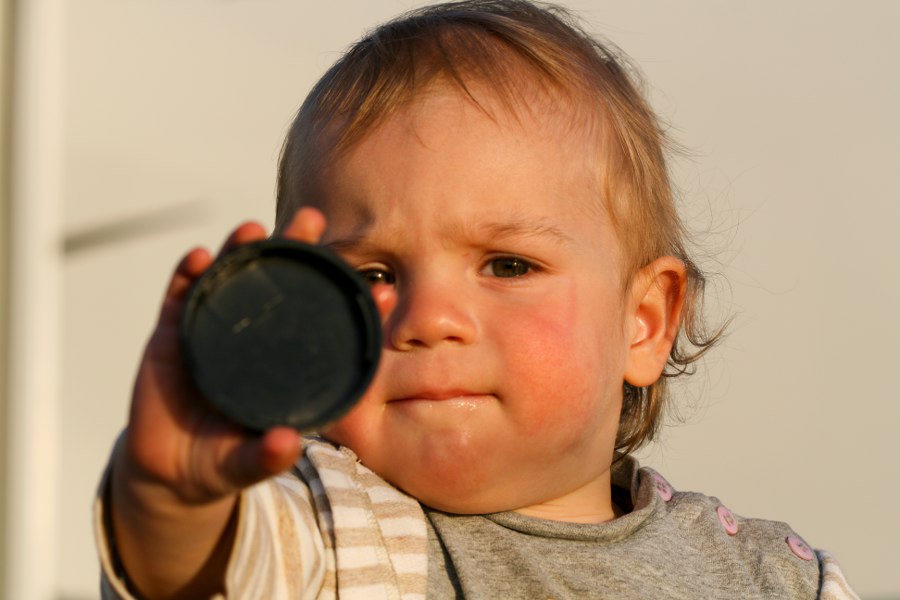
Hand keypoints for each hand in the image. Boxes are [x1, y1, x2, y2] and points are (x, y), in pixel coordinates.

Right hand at [109, 208, 326, 597]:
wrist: (167, 469)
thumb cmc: (221, 462)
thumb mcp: (247, 463)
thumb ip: (266, 457)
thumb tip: (288, 444)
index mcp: (285, 365)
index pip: (325, 327)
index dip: (351, 306)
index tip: (382, 288)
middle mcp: (256, 339)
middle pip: (281, 285)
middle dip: (296, 249)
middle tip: (311, 219)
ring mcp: (214, 331)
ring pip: (232, 280)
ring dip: (241, 251)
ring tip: (254, 229)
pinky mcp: (173, 334)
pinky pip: (181, 297)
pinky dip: (188, 275)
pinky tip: (199, 257)